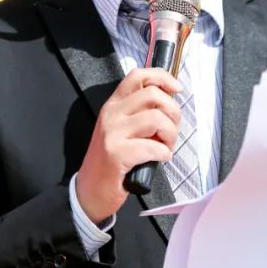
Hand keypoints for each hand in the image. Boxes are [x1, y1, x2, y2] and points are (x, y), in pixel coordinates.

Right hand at [75, 68, 181, 223]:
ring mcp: (112, 133)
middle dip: (173, 113)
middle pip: (153, 95)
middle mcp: (111, 114)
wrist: (90, 191)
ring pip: (156, 119)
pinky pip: (152, 146)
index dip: (162, 77)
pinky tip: (161, 158)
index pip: (138, 76)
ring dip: (170, 135)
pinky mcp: (116, 154)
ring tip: (166, 147)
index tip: (176, 89)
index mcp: (114, 104)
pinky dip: (164, 153)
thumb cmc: (113, 161)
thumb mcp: (123, 129)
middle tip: (170, 132)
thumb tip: (170, 103)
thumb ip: (141, 113)